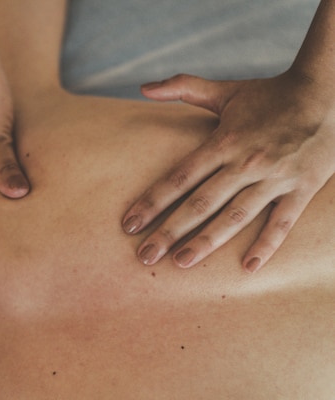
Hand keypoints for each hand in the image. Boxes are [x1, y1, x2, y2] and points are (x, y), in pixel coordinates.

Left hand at [122, 71, 334, 271]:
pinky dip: (267, 245)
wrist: (329, 92)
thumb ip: (182, 88)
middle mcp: (245, 163)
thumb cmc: (271, 95)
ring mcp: (274, 178)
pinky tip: (248, 268)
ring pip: (235, 217)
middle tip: (145, 255)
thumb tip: (143, 88)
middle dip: (169, 231)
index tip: (129, 224)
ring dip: (207, 242)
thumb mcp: (226, 91)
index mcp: (224, 142)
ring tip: (180, 262)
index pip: (179, 177)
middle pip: (200, 203)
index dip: (152, 201)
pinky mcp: (302, 189)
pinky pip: (282, 222)